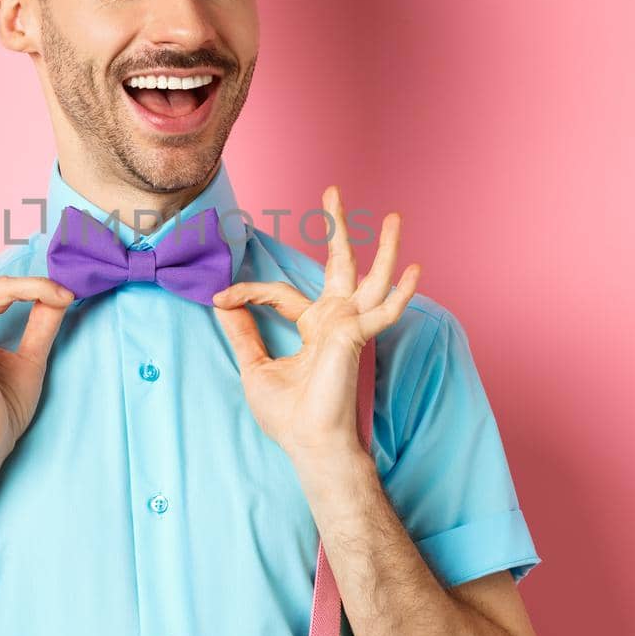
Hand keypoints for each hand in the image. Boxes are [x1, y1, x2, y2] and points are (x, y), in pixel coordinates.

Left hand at [211, 185, 420, 462]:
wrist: (307, 444)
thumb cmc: (288, 414)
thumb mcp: (254, 366)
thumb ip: (242, 332)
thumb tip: (219, 303)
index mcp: (313, 327)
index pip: (280, 294)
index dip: (248, 291)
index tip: (220, 298)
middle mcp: (335, 321)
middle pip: (339, 265)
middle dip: (337, 229)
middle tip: (332, 191)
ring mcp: (350, 327)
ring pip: (371, 279)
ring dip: (384, 248)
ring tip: (395, 218)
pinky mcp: (356, 337)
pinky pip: (382, 312)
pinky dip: (401, 294)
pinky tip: (414, 271)